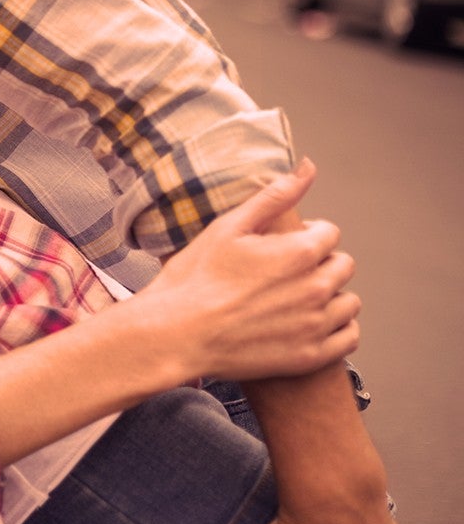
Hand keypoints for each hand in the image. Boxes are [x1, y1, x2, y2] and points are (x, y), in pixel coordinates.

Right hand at [135, 160, 361, 383]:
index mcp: (301, 251)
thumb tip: (308, 167)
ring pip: (349, 302)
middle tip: (285, 273)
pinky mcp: (310, 355)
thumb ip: (274, 196)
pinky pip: (348, 338)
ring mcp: (316, 324)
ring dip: (331, 296)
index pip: (329, 233)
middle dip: (320, 263)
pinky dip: (336, 329)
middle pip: (342, 265)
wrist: (175, 334)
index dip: (306, 234)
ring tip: (297, 299)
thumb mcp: (229, 226)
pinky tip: (308, 324)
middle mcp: (317, 287)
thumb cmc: (195, 278)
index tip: (282, 245)